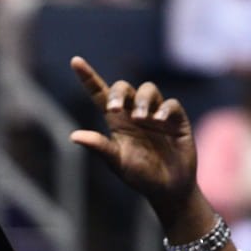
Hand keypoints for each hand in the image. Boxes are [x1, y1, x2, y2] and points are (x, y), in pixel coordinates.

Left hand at [68, 57, 196, 213]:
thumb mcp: (117, 163)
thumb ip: (100, 147)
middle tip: (115, 109)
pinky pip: (170, 104)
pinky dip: (164, 109)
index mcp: (116, 121)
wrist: (168, 189)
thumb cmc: (140, 176)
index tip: (75, 61)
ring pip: (148, 90)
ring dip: (143, 100)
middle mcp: (134, 113)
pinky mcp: (176, 120)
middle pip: (124, 87)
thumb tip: (74, 136)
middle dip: (119, 92)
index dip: (88, 77)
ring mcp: (156, 114)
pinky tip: (158, 121)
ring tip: (141, 119)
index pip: (100, 94)